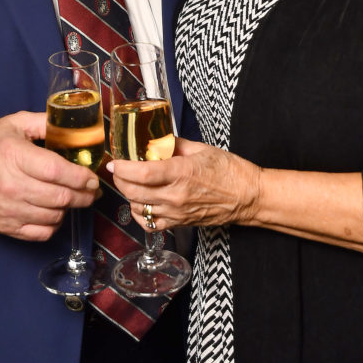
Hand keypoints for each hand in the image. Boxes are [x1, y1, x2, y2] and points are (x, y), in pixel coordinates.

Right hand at [0, 111, 99, 239]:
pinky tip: (55, 211)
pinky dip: (54, 224)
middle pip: (61, 197)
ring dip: (70, 208)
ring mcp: (9, 209)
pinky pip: (41, 233)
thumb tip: (73, 126)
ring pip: (54, 216)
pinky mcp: (7, 226)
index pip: (57, 172)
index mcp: (15, 156)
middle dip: (84, 195)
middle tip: (92, 190)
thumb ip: (44, 122)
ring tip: (75, 198)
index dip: (81, 176)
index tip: (92, 177)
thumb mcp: (14, 124)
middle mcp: (13, 186)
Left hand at [108, 137, 261, 230]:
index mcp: (182, 173)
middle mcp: (176, 196)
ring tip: (128, 182)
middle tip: (118, 169)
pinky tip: (140, 202)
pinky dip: (139, 214)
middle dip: (120, 179)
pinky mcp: (179, 223)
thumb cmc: (229, 171)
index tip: (115, 161)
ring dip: (128, 194)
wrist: (247, 197)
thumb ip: (174, 144)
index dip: (123, 168)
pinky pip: (149, 224)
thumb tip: (154, 139)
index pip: (142, 173)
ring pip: (138, 207)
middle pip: (134, 191)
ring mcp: (176, 212)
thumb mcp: (201, 148)